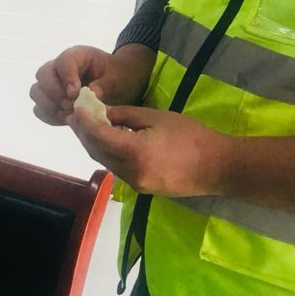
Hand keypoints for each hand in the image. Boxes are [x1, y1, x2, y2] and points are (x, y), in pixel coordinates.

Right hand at [31, 42, 150, 126]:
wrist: (118, 86)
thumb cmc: (119, 77)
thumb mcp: (119, 79)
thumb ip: (105, 86)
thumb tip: (89, 95)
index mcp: (78, 56)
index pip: (63, 62)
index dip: (66, 78)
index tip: (75, 94)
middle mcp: (60, 68)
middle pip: (43, 75)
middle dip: (56, 94)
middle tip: (73, 107)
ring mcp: (53, 84)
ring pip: (37, 92)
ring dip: (50, 106)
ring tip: (70, 114)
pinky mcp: (53, 100)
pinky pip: (40, 109)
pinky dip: (50, 116)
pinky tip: (66, 119)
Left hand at [69, 103, 231, 197]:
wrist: (218, 167)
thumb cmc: (192, 137)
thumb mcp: (158, 118)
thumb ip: (126, 115)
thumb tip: (103, 113)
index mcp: (135, 151)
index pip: (98, 134)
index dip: (84, 120)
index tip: (76, 106)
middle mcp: (131, 172)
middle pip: (96, 151)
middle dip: (84, 133)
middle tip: (77, 115)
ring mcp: (136, 184)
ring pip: (106, 162)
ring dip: (96, 145)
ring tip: (91, 127)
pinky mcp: (143, 189)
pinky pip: (119, 170)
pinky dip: (111, 155)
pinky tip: (112, 142)